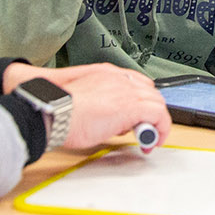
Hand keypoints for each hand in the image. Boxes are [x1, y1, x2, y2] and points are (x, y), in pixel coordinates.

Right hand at [13, 63, 170, 151]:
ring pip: (157, 102)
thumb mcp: (82, 100)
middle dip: (150, 112)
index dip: (141, 100)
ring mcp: (127, 92)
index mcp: (107, 74)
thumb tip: (108, 121)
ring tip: (149, 138)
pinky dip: (160, 128)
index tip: (139, 115)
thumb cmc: (58, 110)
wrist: (53, 112)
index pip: (136, 82)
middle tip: (145, 129)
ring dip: (156, 121)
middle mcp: (119, 79)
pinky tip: (153, 141)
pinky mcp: (131, 108)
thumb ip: (100, 103)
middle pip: (150, 92)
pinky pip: (158, 115)